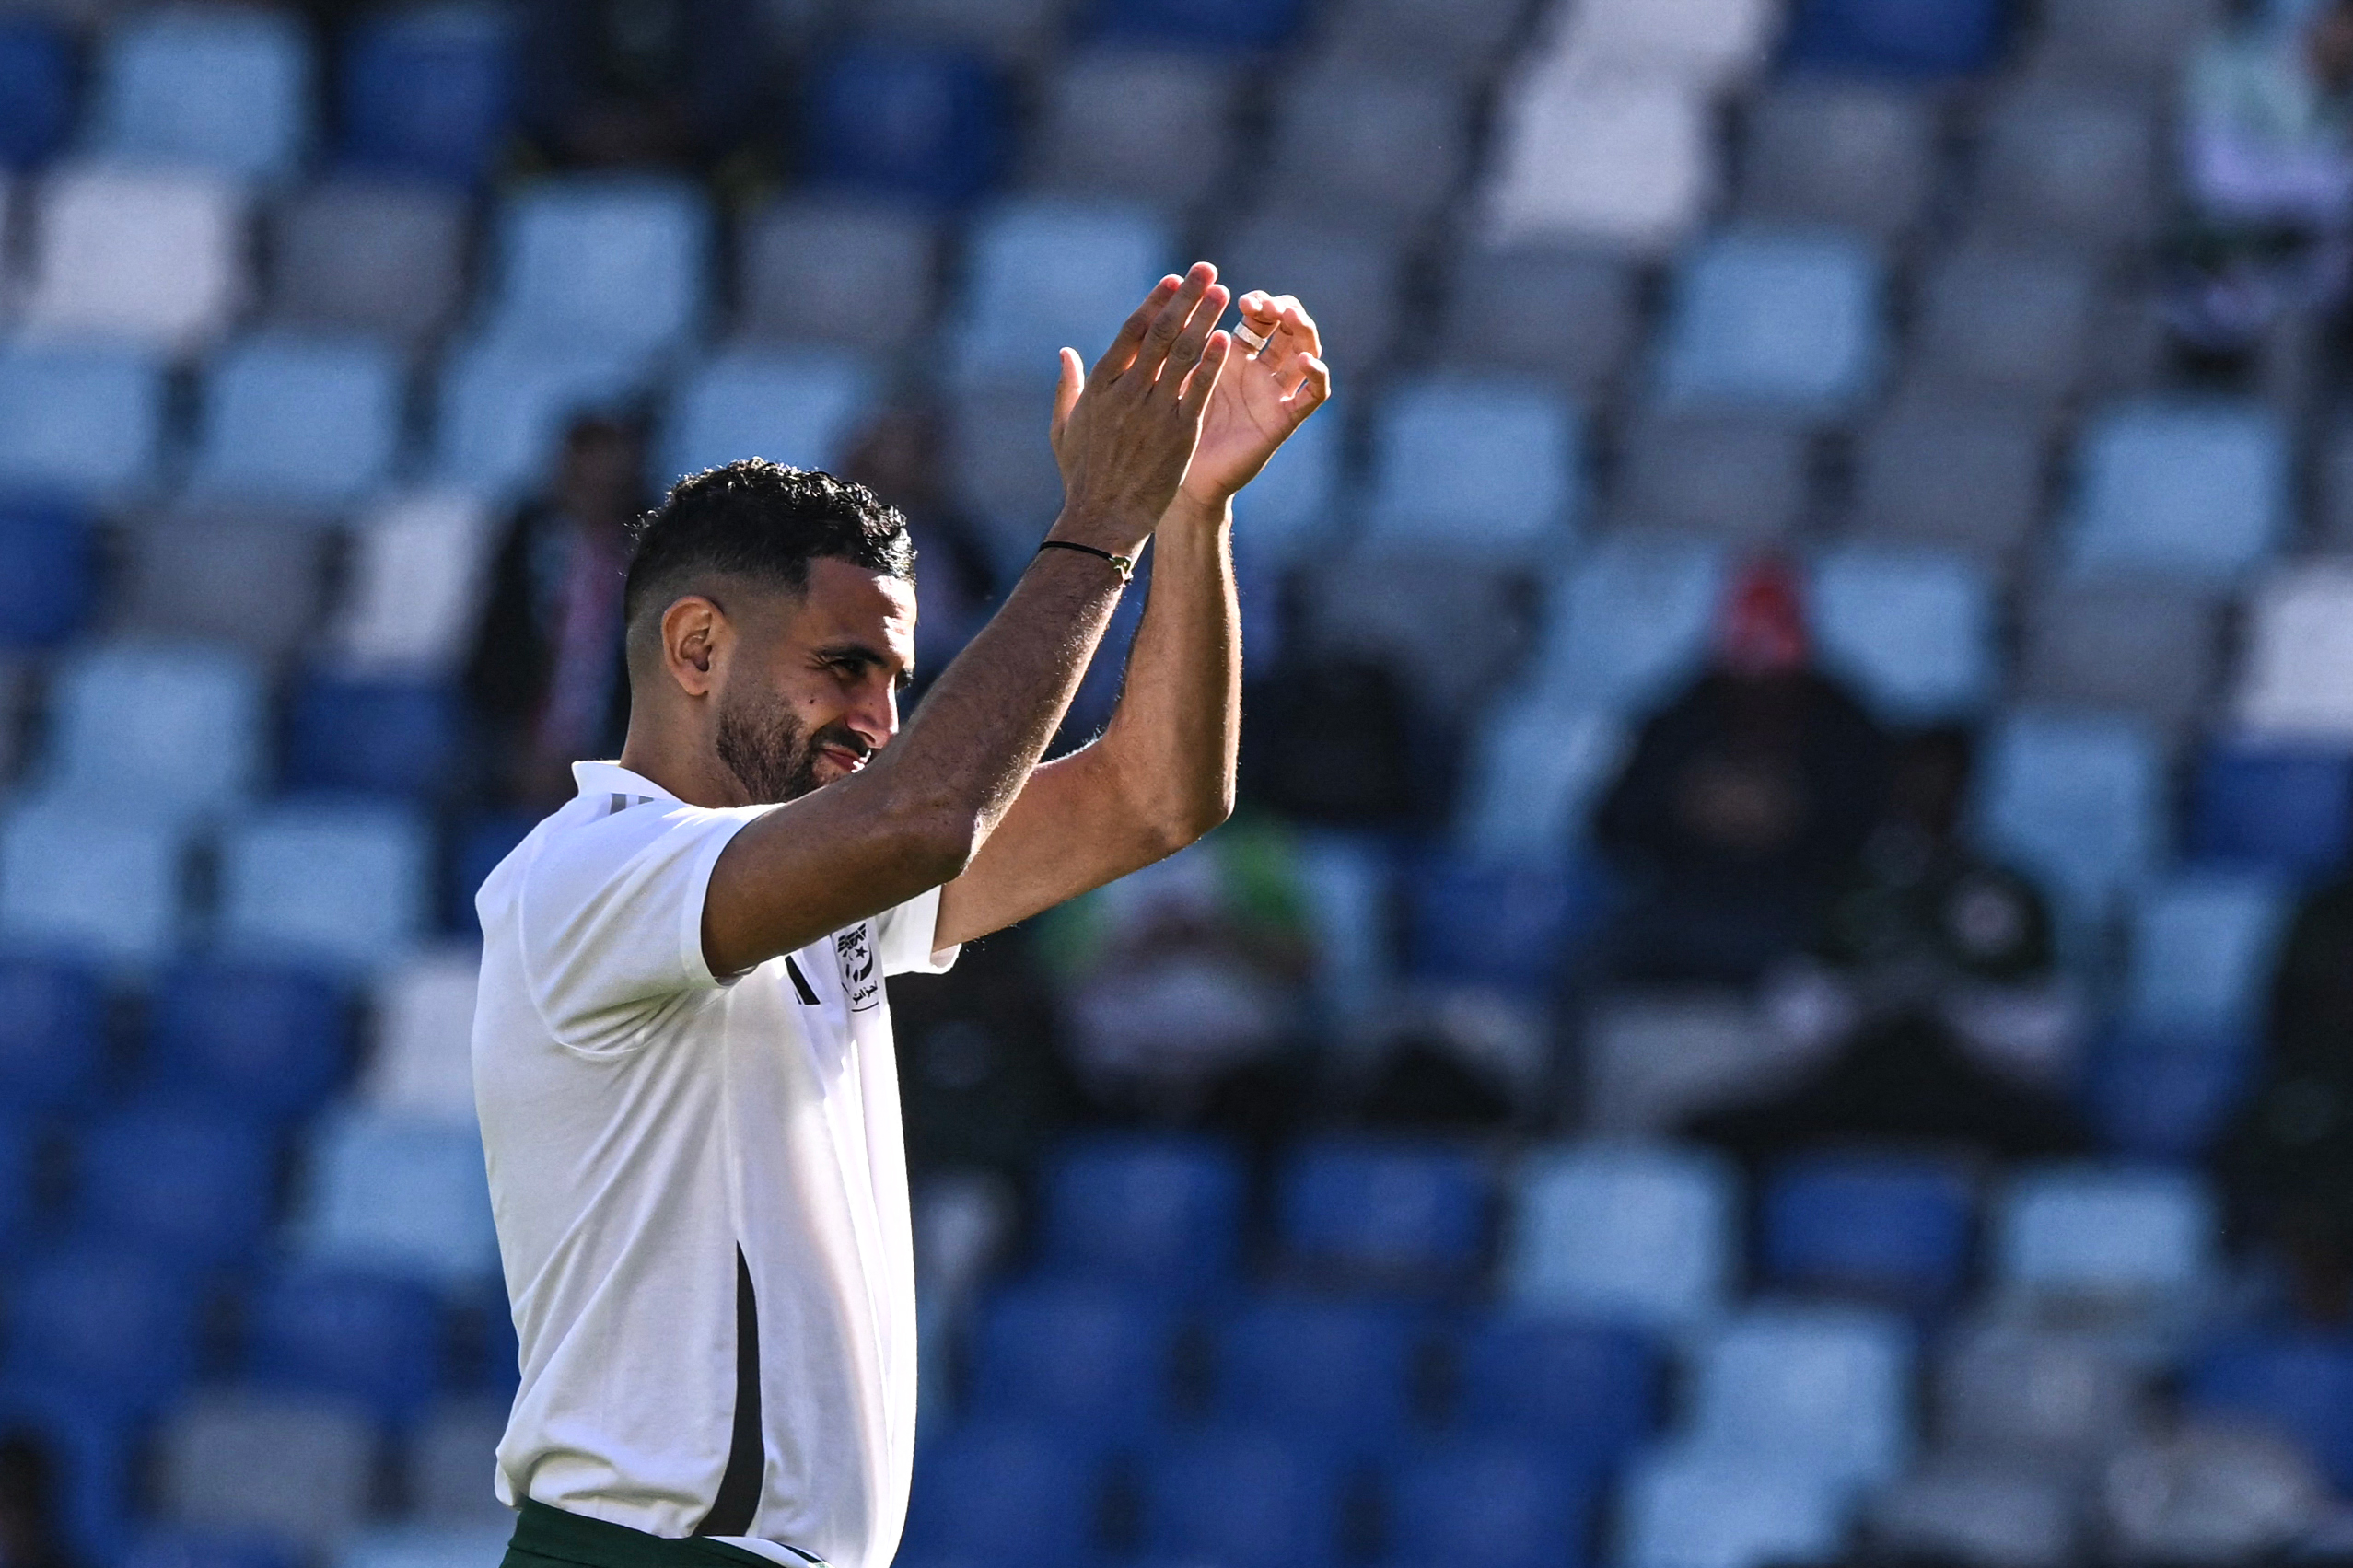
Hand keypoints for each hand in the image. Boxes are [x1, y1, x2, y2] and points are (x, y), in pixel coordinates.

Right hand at [1047, 264, 1231, 553]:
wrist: (1103, 517)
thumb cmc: (1082, 476)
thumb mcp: (1064, 428)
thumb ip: (1068, 387)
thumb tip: (1066, 353)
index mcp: (1100, 387)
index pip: (1131, 333)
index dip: (1155, 303)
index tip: (1173, 281)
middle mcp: (1127, 393)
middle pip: (1161, 334)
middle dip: (1185, 298)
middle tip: (1206, 270)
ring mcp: (1154, 412)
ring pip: (1183, 355)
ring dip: (1204, 319)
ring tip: (1224, 293)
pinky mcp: (1179, 433)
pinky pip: (1198, 390)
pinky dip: (1211, 362)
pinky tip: (1226, 338)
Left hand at [1178, 290, 1331, 506]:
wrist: (1185, 479)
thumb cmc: (1173, 430)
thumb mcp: (1179, 379)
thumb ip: (1183, 345)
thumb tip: (1173, 305)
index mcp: (1236, 357)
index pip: (1260, 318)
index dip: (1259, 303)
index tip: (1242, 300)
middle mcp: (1261, 372)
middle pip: (1288, 328)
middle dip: (1284, 310)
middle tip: (1270, 306)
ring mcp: (1276, 394)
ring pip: (1307, 352)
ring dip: (1304, 331)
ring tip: (1291, 318)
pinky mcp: (1286, 419)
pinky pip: (1314, 394)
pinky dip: (1317, 374)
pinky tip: (1305, 361)